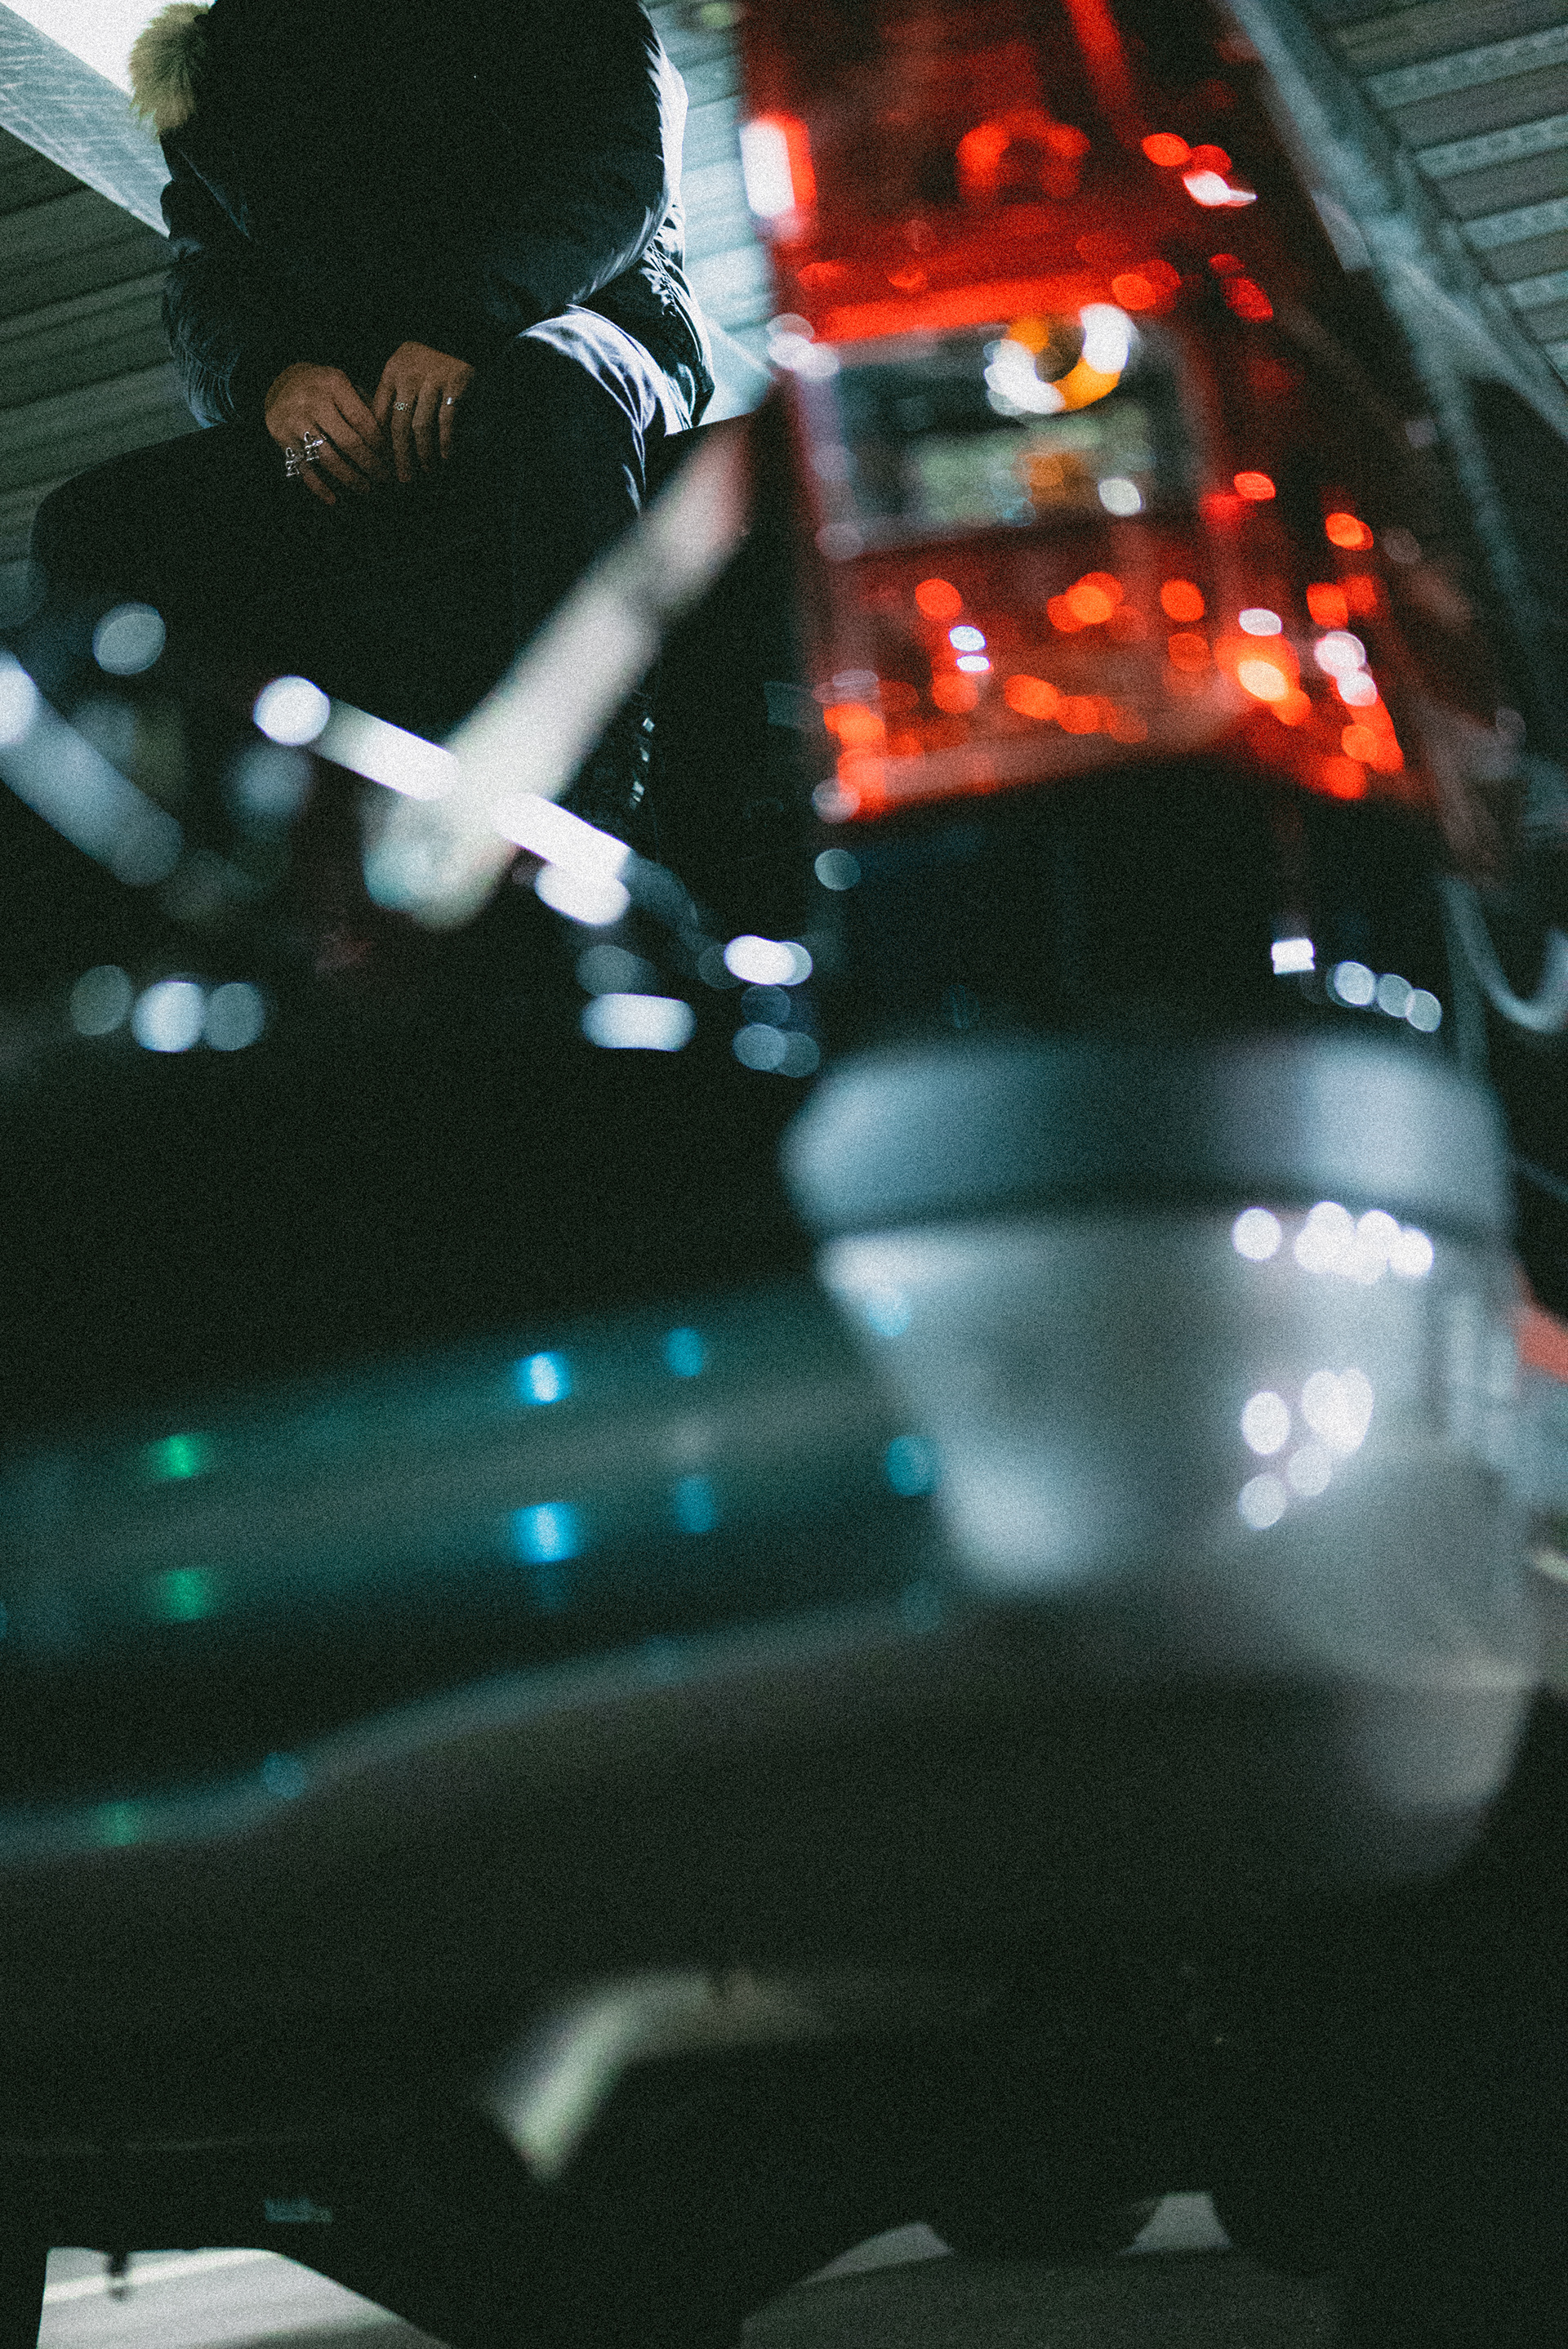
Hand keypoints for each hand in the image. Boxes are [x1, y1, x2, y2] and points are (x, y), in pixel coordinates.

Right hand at [264, 363, 388, 506]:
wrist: (281, 383)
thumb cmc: (324, 388)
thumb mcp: (345, 385)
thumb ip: (366, 406)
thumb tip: (390, 440)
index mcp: (335, 385)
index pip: (364, 421)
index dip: (380, 444)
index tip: (391, 459)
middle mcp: (314, 402)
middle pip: (349, 442)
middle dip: (370, 464)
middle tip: (384, 478)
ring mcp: (296, 421)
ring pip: (328, 458)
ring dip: (350, 478)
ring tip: (365, 489)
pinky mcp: (283, 437)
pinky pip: (304, 468)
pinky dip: (319, 487)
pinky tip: (333, 499)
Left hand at [373, 342, 475, 481]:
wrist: (463, 334)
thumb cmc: (432, 360)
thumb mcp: (407, 371)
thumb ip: (395, 397)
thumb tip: (385, 440)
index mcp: (391, 372)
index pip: (379, 414)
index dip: (380, 443)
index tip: (383, 465)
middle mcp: (408, 375)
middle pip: (398, 424)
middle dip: (399, 456)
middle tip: (403, 479)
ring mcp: (432, 378)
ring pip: (421, 426)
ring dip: (423, 453)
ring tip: (426, 472)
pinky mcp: (455, 382)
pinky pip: (446, 420)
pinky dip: (445, 442)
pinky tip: (446, 457)